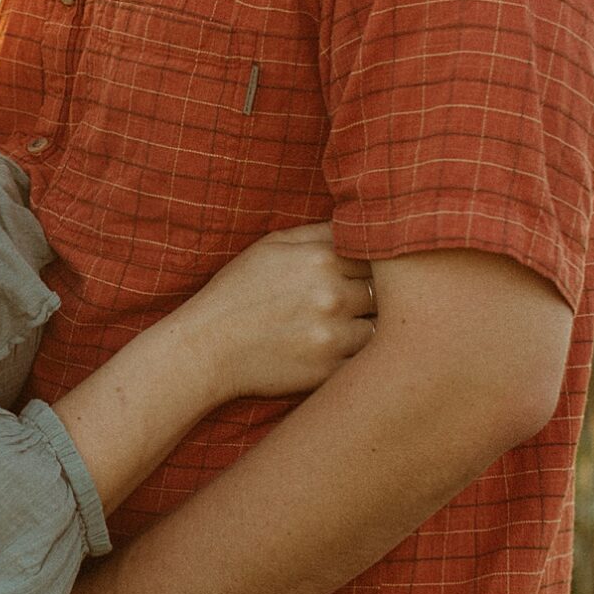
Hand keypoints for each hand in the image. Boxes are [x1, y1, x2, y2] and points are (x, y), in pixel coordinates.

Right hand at [190, 222, 374, 399]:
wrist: (205, 347)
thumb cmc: (237, 292)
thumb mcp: (271, 247)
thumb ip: (319, 233)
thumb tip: (361, 223)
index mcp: (322, 259)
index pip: (380, 256)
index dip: (379, 265)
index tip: (369, 273)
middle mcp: (333, 295)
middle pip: (388, 292)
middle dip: (381, 296)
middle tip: (365, 301)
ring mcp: (333, 335)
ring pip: (383, 328)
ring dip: (374, 327)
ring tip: (352, 327)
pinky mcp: (329, 370)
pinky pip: (367, 362)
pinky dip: (363, 358)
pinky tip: (342, 351)